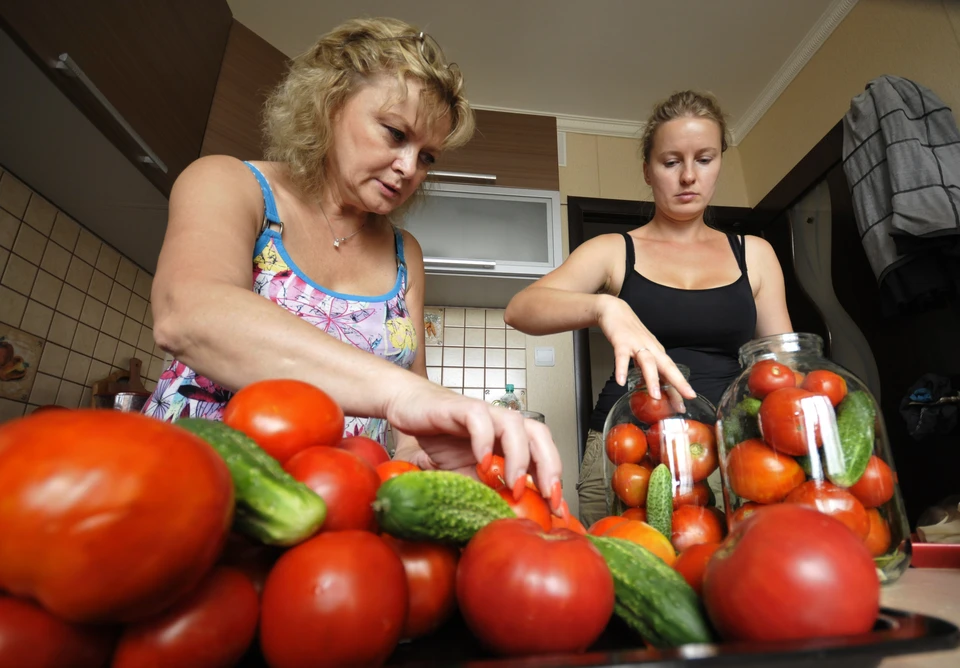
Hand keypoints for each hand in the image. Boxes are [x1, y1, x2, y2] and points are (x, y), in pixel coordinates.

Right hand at [384, 381, 563, 512]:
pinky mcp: (459, 407)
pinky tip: (482, 462)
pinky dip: (483, 439)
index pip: (542, 455)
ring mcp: (483, 413)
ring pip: (514, 424)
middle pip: (539, 434)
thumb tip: (506, 520)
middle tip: (549, 496)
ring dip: (519, 456)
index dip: (554, 481)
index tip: (558, 510)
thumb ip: (487, 492)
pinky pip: (478, 417)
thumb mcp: (465, 477)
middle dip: (549, 466)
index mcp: (508, 439)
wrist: (410, 409)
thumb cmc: (440, 440)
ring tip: (513, 484)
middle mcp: (501, 423)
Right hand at [596, 295, 695, 400]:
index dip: (681, 385)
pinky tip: (621, 382)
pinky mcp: (621, 342)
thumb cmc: (630, 333)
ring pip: (648, 363)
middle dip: (678, 383)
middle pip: (667, 366)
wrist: (615, 311)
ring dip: (652, 379)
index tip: (690, 398)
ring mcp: (637, 344)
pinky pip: (622, 357)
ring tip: (655, 396)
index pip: (672, 372)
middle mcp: (651, 348)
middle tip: (685, 397)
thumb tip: (652, 388)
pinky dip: (622, 369)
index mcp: (657, 352)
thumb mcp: (642, 352)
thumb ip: (646, 369)